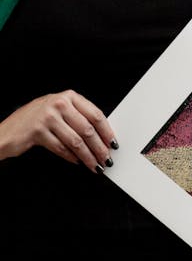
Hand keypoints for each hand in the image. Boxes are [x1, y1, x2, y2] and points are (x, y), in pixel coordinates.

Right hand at [0, 91, 116, 171]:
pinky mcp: (37, 131)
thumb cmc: (37, 119)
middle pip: (87, 130)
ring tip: (94, 165)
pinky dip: (71, 157)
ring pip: (76, 142)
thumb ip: (78, 116)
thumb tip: (102, 135)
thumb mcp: (59, 110)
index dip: (107, 131)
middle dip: (99, 147)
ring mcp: (47, 117)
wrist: (8, 128)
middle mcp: (58, 103)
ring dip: (88, 156)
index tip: (113, 143)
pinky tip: (77, 162)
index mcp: (68, 96)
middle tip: (106, 159)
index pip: (95, 114)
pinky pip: (61, 148)